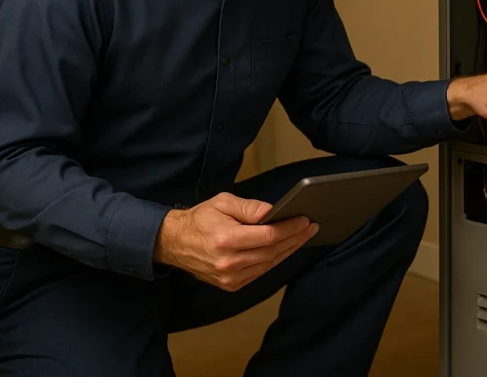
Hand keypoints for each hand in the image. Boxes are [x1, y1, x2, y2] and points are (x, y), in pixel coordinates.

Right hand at [153, 192, 317, 291]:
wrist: (175, 243)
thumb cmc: (201, 219)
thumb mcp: (223, 202)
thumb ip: (249, 208)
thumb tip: (273, 212)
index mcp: (226, 240)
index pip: (268, 236)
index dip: (290, 228)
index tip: (305, 220)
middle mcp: (229, 263)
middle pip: (273, 251)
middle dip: (295, 238)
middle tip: (311, 227)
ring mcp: (230, 278)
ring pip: (269, 263)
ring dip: (289, 250)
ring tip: (303, 236)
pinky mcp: (231, 285)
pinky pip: (261, 272)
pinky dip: (275, 260)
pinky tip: (286, 249)